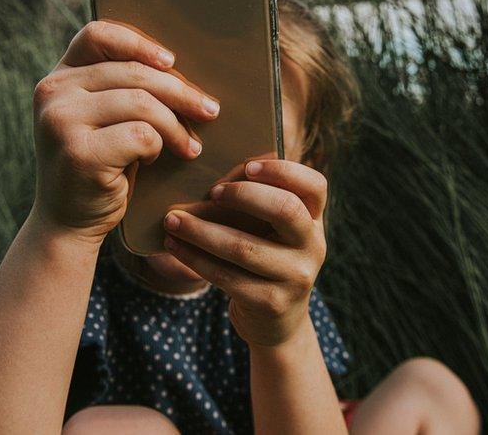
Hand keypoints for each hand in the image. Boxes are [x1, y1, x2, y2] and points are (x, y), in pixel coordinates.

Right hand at [30, 21, 220, 244]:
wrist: (68, 223)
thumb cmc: (97, 167)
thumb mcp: (98, 120)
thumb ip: (118, 89)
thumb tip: (176, 67)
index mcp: (59, 78)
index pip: (98, 35)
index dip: (140, 42)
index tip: (171, 62)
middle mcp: (53, 93)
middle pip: (133, 73)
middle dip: (180, 92)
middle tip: (209, 110)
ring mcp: (62, 121)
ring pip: (143, 103)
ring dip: (176, 125)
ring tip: (190, 144)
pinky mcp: (79, 152)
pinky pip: (142, 134)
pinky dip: (159, 146)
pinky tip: (157, 157)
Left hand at [163, 160, 327, 346]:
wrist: (275, 321)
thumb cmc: (266, 259)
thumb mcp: (275, 231)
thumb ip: (262, 201)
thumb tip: (215, 167)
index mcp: (315, 220)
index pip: (314, 185)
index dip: (283, 170)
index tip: (248, 166)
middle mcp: (313, 247)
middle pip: (285, 209)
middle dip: (243, 195)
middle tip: (212, 192)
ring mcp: (296, 278)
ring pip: (244, 247)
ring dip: (201, 231)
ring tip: (173, 219)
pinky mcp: (271, 303)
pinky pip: (226, 275)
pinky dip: (194, 258)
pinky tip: (174, 245)